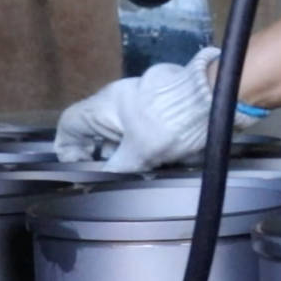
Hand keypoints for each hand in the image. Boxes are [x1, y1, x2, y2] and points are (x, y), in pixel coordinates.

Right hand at [54, 47, 258, 171]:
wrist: (213, 98)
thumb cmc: (172, 120)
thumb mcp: (140, 151)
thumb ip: (117, 168)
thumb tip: (102, 182)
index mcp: (105, 105)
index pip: (69, 124)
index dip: (67, 148)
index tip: (79, 168)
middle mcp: (117, 102)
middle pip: (95, 133)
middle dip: (103, 156)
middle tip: (117, 172)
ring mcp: (138, 104)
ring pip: (120, 136)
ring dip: (127, 155)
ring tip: (143, 168)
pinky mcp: (158, 110)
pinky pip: (141, 133)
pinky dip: (145, 148)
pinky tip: (159, 160)